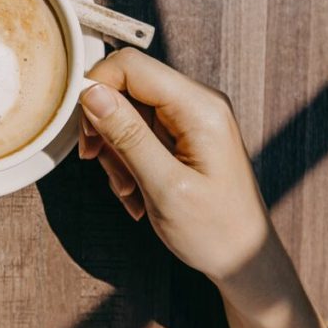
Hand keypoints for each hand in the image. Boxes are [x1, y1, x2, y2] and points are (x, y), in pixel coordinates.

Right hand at [78, 48, 326, 327]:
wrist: (243, 260)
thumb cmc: (215, 230)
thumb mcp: (164, 187)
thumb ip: (128, 135)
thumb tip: (91, 92)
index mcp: (199, 108)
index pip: (131, 66)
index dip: (96, 88)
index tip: (84, 132)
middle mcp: (197, 103)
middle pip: (125, 88)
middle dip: (105, 128)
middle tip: (100, 165)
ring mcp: (190, 119)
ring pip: (126, 113)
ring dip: (115, 152)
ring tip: (128, 189)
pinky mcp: (182, 135)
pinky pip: (138, 133)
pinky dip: (127, 161)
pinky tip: (136, 191)